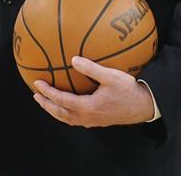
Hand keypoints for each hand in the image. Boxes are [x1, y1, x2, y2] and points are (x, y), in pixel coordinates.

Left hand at [32, 56, 154, 126]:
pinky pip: (75, 119)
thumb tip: (73, 59)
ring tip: (46, 102)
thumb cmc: (129, 90)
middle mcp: (88, 117)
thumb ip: (91, 68)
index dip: (47, 92)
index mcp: (88, 107)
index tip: (37, 83)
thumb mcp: (111, 76)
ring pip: (67, 118)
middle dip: (46, 104)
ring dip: (55, 110)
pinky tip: (66, 106)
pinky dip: (65, 113)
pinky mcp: (98, 121)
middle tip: (35, 95)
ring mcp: (93, 121)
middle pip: (60, 113)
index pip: (61, 100)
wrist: (144, 106)